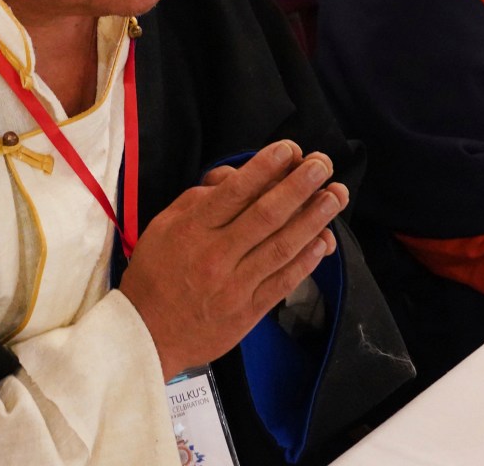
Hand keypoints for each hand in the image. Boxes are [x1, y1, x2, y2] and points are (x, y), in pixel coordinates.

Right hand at [119, 140, 345, 380]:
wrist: (147, 334)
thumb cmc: (155, 273)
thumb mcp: (163, 226)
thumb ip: (197, 199)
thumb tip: (235, 177)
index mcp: (192, 229)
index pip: (235, 192)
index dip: (266, 167)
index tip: (291, 149)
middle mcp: (216, 254)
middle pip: (266, 215)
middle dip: (299, 186)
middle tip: (324, 164)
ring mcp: (235, 285)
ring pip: (281, 247)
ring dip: (313, 219)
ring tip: (336, 196)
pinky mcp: (249, 312)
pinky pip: (283, 282)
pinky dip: (306, 260)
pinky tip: (324, 241)